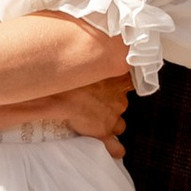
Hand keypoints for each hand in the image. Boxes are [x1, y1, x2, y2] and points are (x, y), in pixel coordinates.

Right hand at [9, 70, 133, 152]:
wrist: (60, 96)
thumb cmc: (69, 77)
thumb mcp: (84, 63)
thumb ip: (92, 60)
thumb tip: (87, 41)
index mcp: (116, 81)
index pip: (129, 81)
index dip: (122, 85)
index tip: (116, 84)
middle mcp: (118, 100)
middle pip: (122, 105)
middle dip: (113, 106)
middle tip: (97, 104)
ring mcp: (112, 118)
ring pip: (120, 124)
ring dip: (112, 124)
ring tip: (97, 123)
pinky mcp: (103, 133)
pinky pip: (116, 147)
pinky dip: (116, 150)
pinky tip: (114, 150)